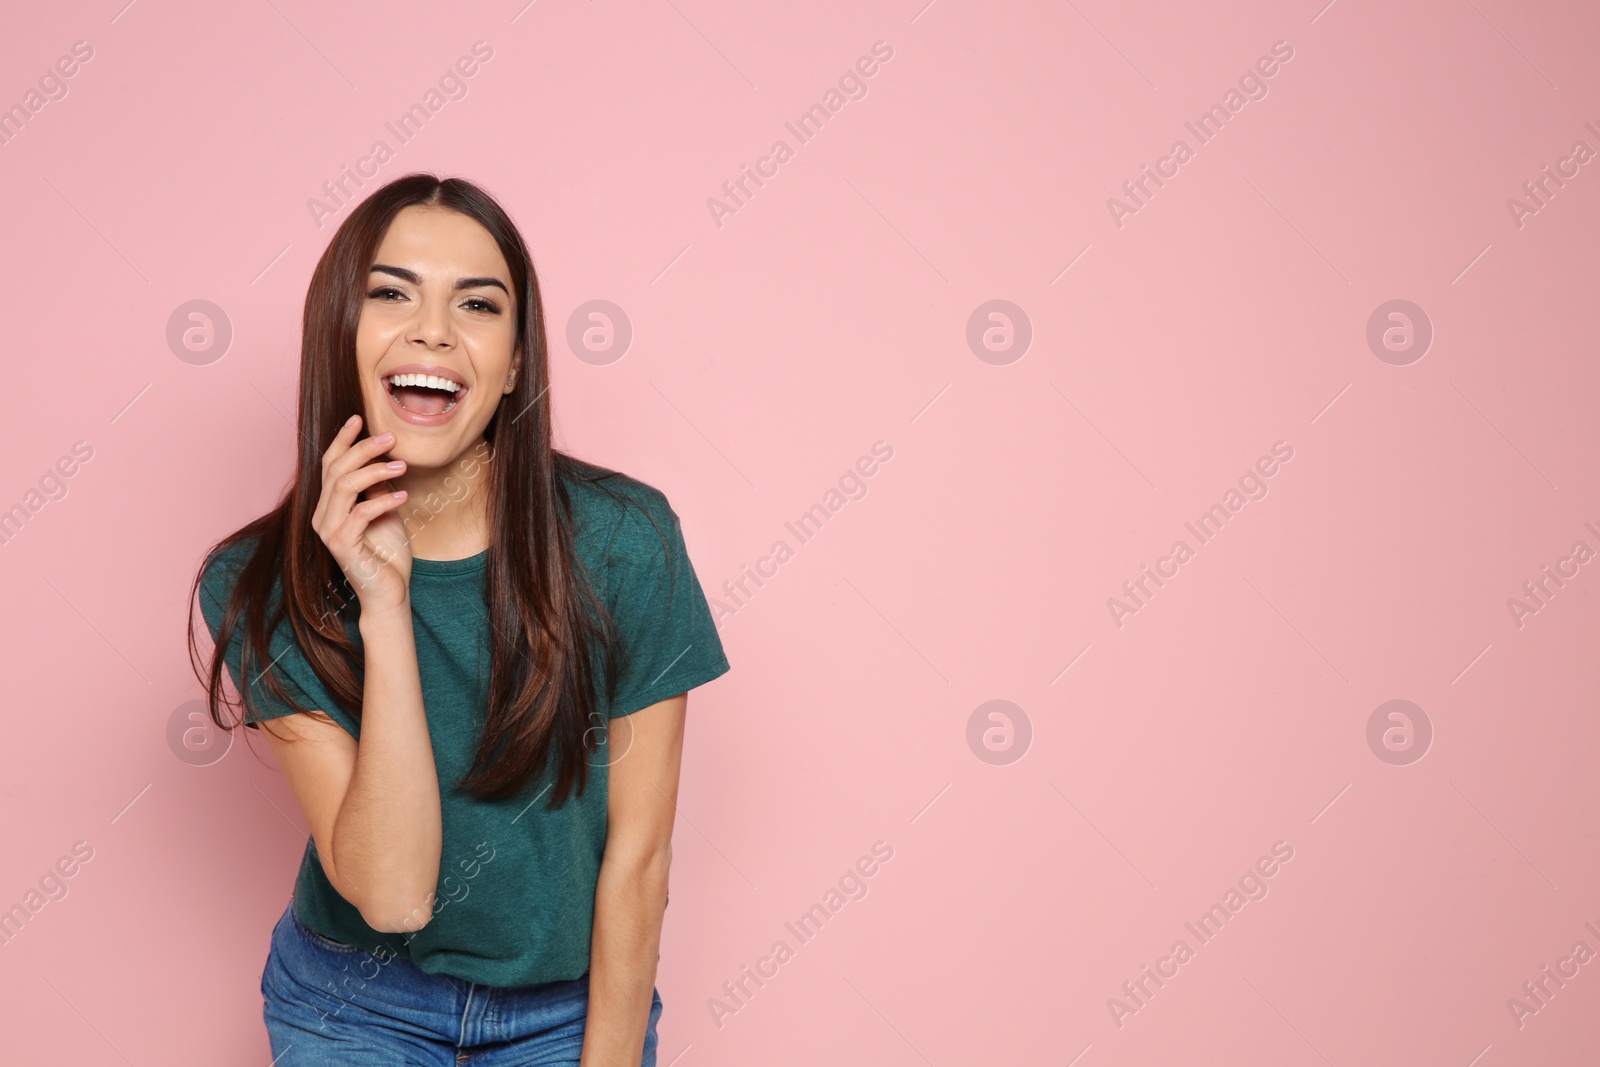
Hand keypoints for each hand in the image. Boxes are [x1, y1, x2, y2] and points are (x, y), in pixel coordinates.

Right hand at [312, 414, 413, 614]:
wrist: (389, 592)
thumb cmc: (388, 553)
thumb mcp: (384, 511)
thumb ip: (375, 487)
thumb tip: (381, 458)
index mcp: (329, 505)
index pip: (329, 464)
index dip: (342, 439)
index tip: (358, 418)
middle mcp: (322, 515)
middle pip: (336, 469)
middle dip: (363, 448)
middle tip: (391, 437)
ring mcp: (329, 531)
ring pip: (344, 486)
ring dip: (375, 471)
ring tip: (402, 466)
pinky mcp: (341, 545)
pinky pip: (360, 513)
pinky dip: (383, 501)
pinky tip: (403, 497)